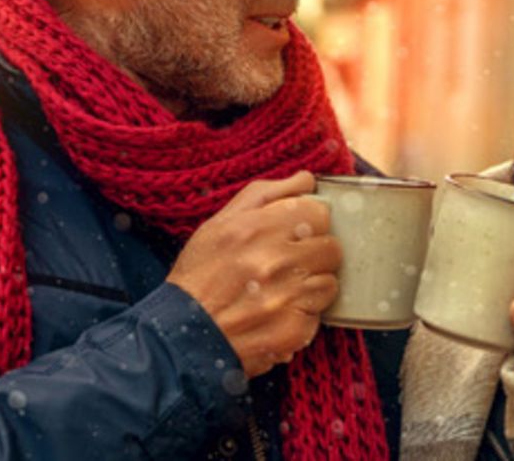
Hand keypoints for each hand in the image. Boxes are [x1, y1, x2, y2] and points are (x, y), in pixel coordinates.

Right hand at [167, 170, 339, 377]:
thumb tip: (307, 179)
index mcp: (258, 228)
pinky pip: (318, 315)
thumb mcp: (220, 222)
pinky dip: (302, 315)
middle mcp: (276, 261)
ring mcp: (288, 298)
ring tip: (281, 291)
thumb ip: (267, 194)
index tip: (297, 232)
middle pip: (331, 248)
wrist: (182, 334)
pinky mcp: (294, 330)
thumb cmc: (200, 274)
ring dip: (311, 286)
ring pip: (329, 283)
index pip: (318, 213)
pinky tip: (276, 314)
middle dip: (314, 254)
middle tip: (289, 263)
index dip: (310, 222)